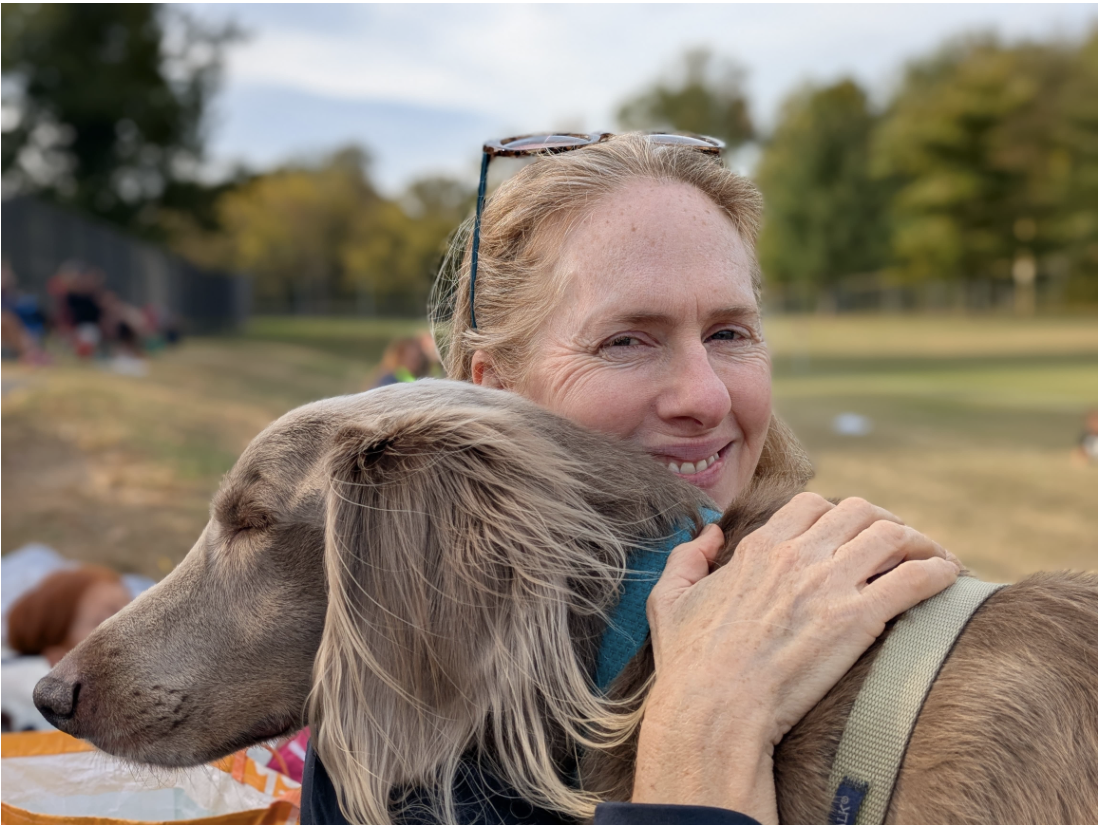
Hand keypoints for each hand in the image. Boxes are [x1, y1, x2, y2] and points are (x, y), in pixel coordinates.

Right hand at [632, 493, 958, 822]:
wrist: (715, 706)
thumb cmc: (689, 661)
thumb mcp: (670, 599)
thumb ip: (687, 557)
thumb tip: (709, 534)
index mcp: (761, 547)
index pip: (813, 505)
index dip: (839, 514)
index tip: (853, 533)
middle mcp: (798, 555)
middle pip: (860, 511)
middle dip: (886, 521)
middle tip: (902, 544)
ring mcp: (829, 583)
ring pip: (893, 535)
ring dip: (921, 542)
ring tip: (936, 558)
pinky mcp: (857, 618)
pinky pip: (913, 578)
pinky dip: (939, 571)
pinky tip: (952, 577)